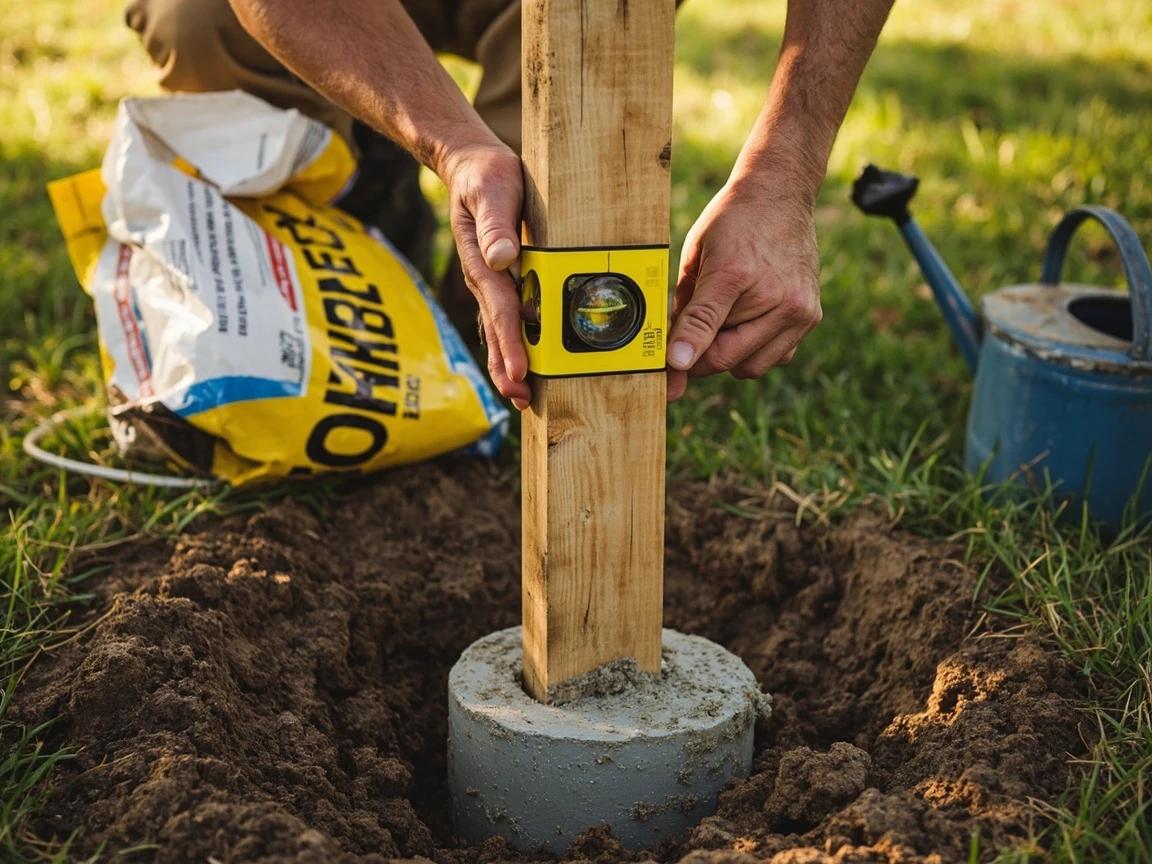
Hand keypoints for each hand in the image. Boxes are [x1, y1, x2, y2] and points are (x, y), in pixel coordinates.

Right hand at [441, 143, 530, 408]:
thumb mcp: (491, 189)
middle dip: (506, 367)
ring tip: (523, 397)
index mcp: (483, 262)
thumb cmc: (486, 176)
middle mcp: (485, 279)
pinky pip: (507, 319)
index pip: (500, 310)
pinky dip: (515, 345)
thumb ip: (496, 223)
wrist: (471, 166)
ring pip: (499, 331)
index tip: (519, 373)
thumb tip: (504, 259)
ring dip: (508, 363)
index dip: (511, 344)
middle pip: (496, 331)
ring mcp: (491, 283)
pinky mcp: (501, 281)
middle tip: (521, 400)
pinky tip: (526, 366)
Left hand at [667, 182, 821, 400]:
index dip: (682, 354)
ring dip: (730, 356)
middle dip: (700, 358)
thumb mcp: (696, 256)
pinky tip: (748, 323)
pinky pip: (776, 358)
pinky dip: (757, 351)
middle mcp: (773, 295)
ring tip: (725, 322)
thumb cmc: (732, 224)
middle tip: (688, 345)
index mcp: (735, 272)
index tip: (670, 372)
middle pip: (725, 358)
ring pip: (750, 367)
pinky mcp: (811, 317)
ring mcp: (797, 309)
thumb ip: (684, 307)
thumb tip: (672, 355)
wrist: (780, 196)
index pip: (705, 325)